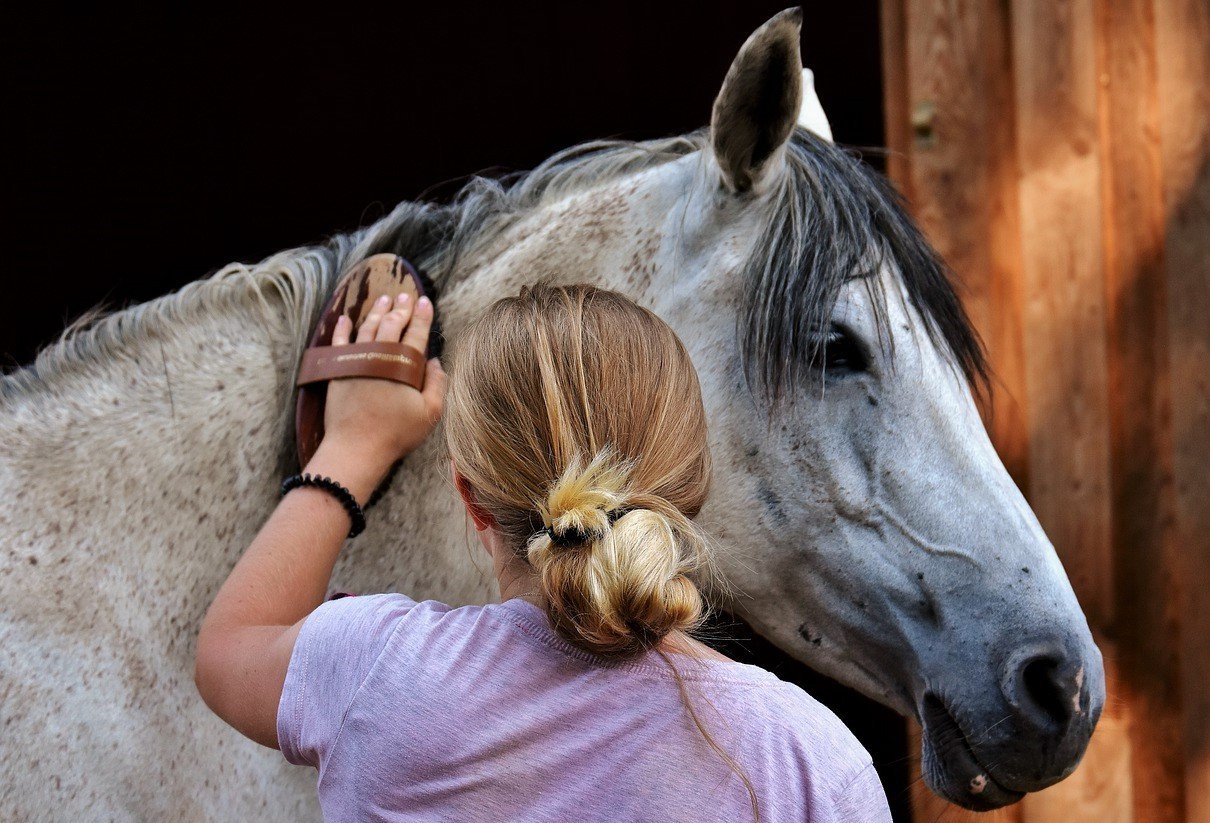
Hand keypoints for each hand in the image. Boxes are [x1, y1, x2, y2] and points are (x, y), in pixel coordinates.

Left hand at [319, 291, 446, 474]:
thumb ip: (437, 385)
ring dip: (376, 311)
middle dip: (401, 308)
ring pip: (367, 327)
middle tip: (406, 295)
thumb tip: (435, 362)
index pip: (416, 332)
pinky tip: (345, 318)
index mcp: (404, 365)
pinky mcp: (338, 369)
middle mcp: (379, 355)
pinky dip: (342, 329)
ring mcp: (356, 360)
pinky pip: (339, 342)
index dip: (422, 315)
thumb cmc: (396, 433)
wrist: (356, 448)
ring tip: (384, 299)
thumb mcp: (429, 414)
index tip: (425, 301)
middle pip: (391, 324)